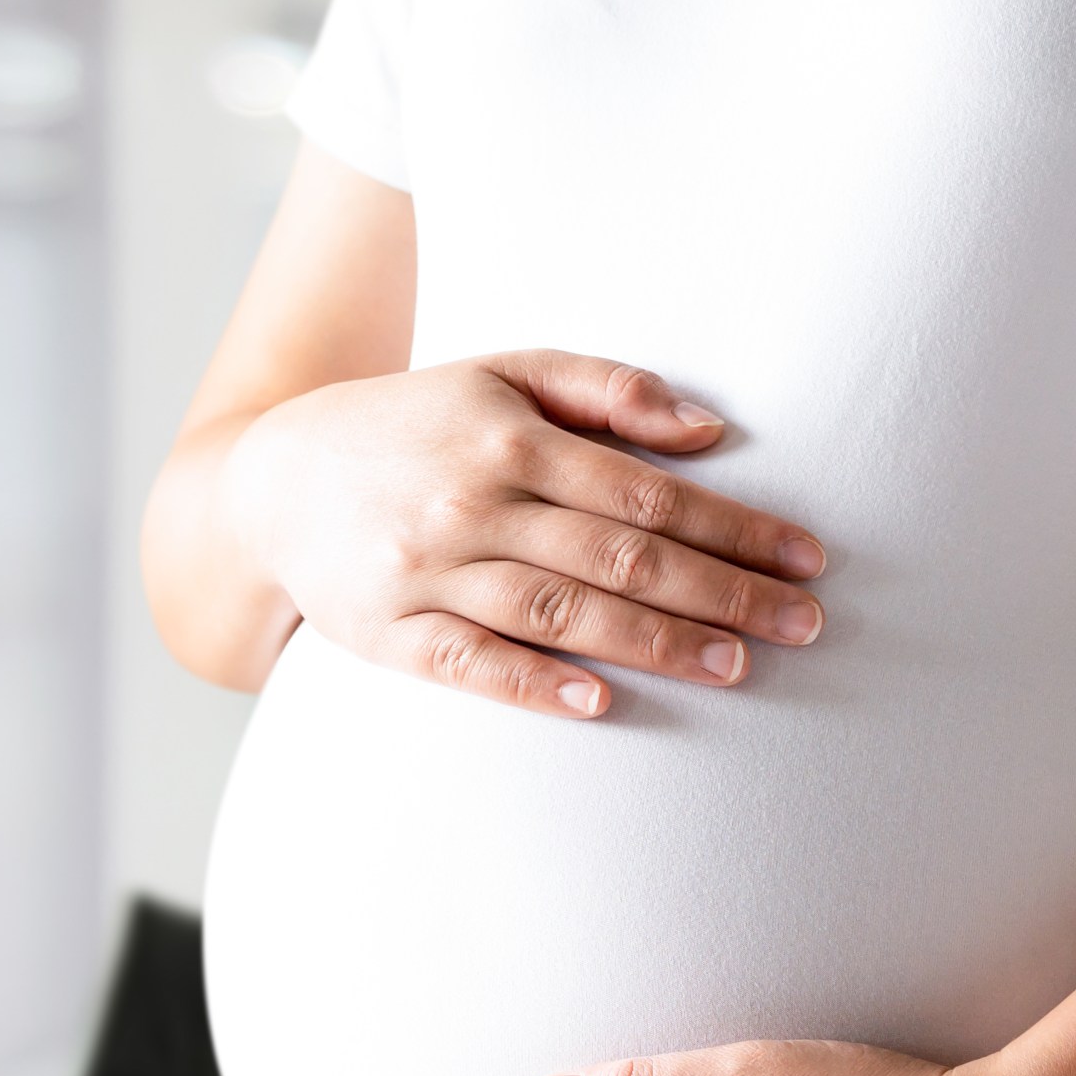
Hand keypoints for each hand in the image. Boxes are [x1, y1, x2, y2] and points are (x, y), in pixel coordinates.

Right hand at [222, 350, 828, 717]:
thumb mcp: (498, 373)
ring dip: (656, 643)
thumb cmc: (410, 425)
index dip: (734, 527)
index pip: (646, 492)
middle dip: (722, 593)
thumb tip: (711, 431)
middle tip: (805, 625)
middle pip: (618, 557)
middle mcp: (469, 501)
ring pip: (559, 613)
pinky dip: (534, 683)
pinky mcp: (387, 635)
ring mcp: (425, 573)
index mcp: (507, 435)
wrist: (268, 483)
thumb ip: (605, 389)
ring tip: (737, 666)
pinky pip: (470, 666)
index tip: (806, 558)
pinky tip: (599, 703)